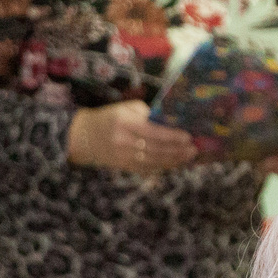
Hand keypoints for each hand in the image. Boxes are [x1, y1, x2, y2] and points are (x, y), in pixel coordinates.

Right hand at [68, 100, 197, 172]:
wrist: (83, 137)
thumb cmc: (109, 118)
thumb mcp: (125, 108)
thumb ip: (146, 112)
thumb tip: (169, 120)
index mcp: (124, 123)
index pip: (152, 132)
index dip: (171, 136)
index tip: (187, 137)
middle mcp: (123, 141)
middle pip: (155, 149)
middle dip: (177, 150)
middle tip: (194, 150)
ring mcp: (123, 157)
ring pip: (153, 161)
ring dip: (173, 161)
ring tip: (189, 157)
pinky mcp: (124, 167)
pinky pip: (147, 169)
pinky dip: (163, 167)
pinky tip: (175, 164)